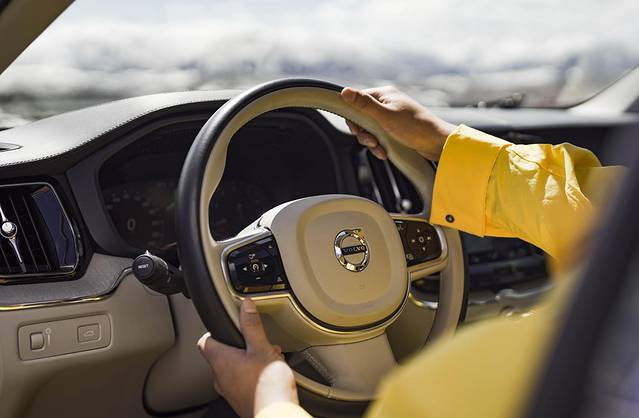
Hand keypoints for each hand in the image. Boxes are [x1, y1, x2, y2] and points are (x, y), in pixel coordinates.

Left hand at [198, 299, 297, 417]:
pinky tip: (271, 373)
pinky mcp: (241, 400)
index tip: (226, 325)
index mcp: (221, 362)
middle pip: (222, 355)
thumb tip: (245, 306)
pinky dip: (254, 374)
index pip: (205, 342)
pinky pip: (243, 382)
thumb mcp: (262, 348)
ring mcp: (230, 392)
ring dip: (250, 360)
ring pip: (235, 368)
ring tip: (269, 357)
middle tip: (256, 341)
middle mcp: (221, 379)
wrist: (275, 415)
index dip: (214, 331)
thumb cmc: (267, 386)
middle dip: (240, 345)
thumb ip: (252, 326)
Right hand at [341, 86, 455, 160]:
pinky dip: (380, 146)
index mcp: (384, 95)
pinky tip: (386, 151)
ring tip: (381, 148)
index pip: (357, 102)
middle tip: (372, 141)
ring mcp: (391, 117)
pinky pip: (380, 137)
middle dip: (364, 134)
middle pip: (362, 118)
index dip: (354, 118)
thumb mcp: (385, 116)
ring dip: (372, 142)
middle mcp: (387, 104)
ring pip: (370, 130)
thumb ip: (363, 104)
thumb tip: (345, 92)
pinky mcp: (396, 130)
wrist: (437, 143)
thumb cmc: (415, 127)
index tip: (357, 129)